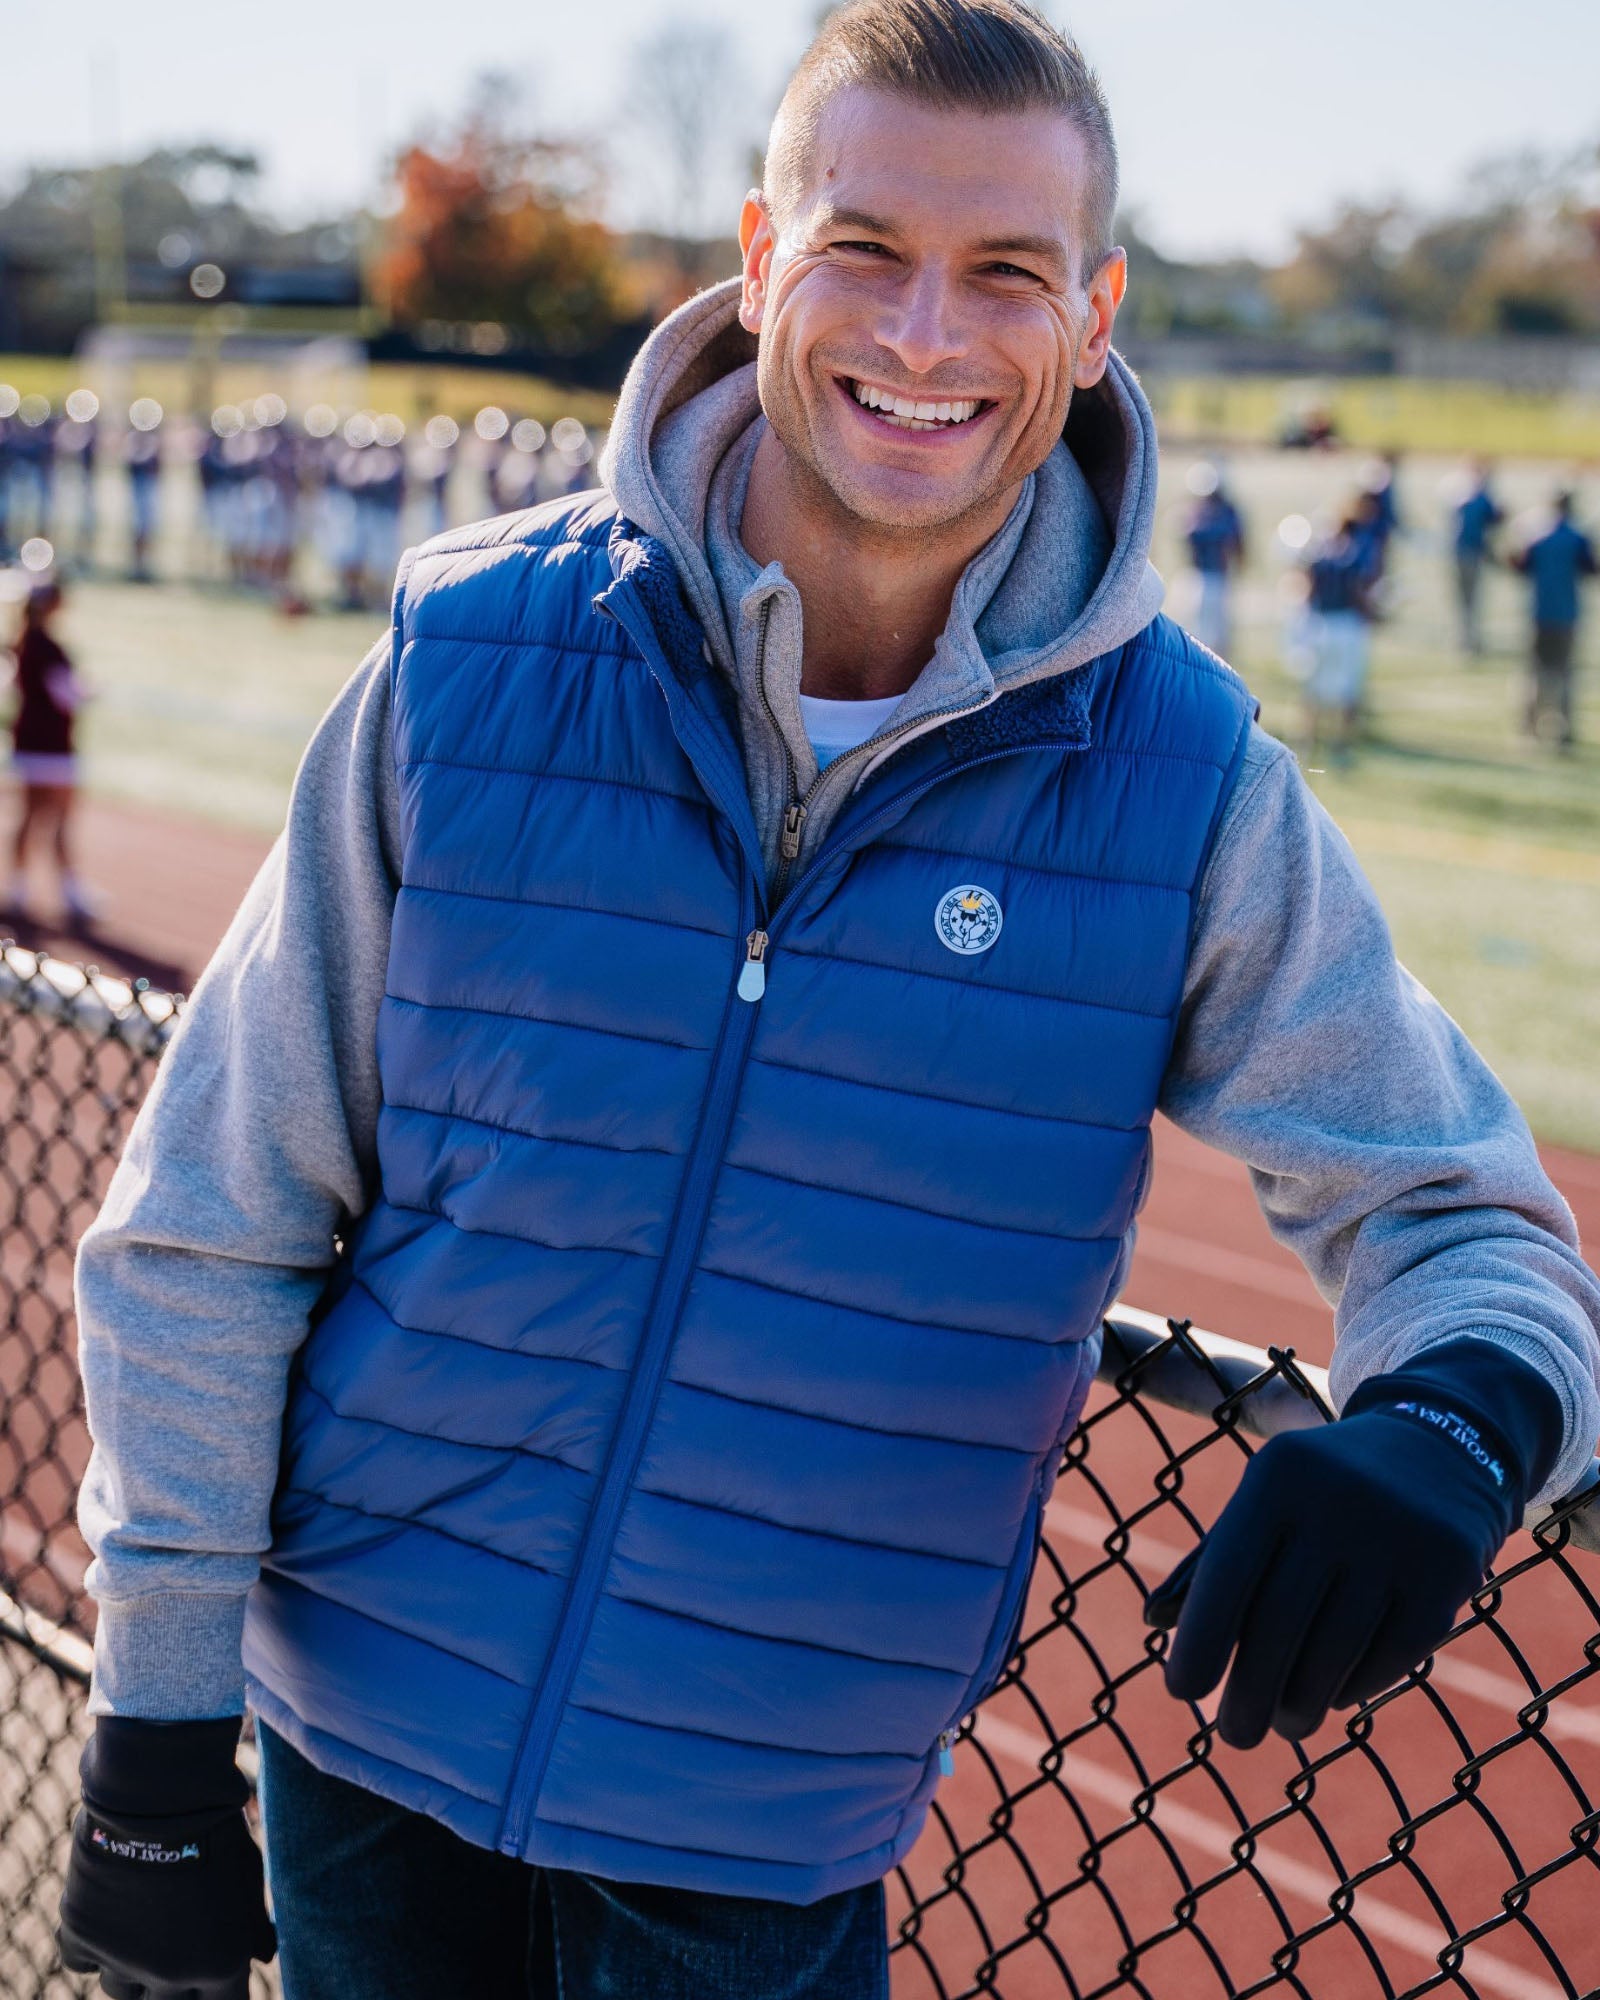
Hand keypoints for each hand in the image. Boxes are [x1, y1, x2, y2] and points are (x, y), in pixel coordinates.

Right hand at [57, 1717, 275, 1999]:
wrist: (163, 1794)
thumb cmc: (218, 1831)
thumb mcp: (249, 1878)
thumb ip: (254, 1926)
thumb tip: (264, 1957)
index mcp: (219, 1964)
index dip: (219, 1993)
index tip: (213, 1978)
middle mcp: (169, 1974)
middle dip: (172, 1989)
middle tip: (172, 1950)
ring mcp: (121, 1958)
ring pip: (121, 1989)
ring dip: (131, 1970)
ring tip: (143, 1926)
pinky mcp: (82, 1935)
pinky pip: (83, 1961)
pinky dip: (92, 1946)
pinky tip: (109, 1917)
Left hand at [1146, 1341, 1557, 1749]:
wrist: (1439, 1449)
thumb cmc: (1321, 1491)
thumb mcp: (1263, 1502)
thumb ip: (1210, 1559)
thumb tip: (1154, 1621)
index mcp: (1278, 1475)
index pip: (1228, 1576)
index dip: (1200, 1642)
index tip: (1180, 1691)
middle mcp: (1340, 1499)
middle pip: (1279, 1625)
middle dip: (1248, 1693)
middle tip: (1233, 1735)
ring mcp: (1401, 1535)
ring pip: (1335, 1652)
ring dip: (1300, 1705)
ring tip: (1283, 1725)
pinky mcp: (1450, 1571)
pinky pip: (1390, 1655)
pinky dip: (1354, 1687)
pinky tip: (1333, 1696)